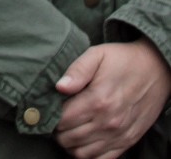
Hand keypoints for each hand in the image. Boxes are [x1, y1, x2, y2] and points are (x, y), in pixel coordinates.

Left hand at [54, 38, 170, 157]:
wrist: (156, 70)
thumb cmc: (123, 60)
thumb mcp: (98, 55)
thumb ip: (77, 70)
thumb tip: (59, 86)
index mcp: (98, 100)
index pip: (63, 119)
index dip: (50, 116)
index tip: (47, 108)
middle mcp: (108, 122)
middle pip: (70, 138)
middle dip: (57, 130)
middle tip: (54, 119)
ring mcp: (119, 135)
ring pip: (83, 153)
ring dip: (69, 144)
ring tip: (66, 130)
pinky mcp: (127, 141)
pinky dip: (87, 155)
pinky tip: (82, 142)